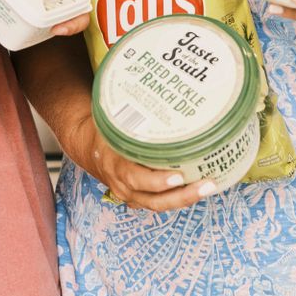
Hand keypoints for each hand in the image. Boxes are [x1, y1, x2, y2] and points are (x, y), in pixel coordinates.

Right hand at [66, 114, 213, 211]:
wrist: (87, 147)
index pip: (134, 178)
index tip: (178, 176)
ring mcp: (130, 195)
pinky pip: (159, 203)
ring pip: (159, 204)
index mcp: (115, 164)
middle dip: (182, 195)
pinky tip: (198, 188)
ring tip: (208, 187)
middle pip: (153, 199)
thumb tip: (157, 91)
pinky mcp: (138, 198)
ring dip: (185, 199)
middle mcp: (122, 185)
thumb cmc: (104, 130)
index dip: (157, 181)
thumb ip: (129, 113)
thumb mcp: (112, 120)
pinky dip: (179, 199)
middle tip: (206, 184)